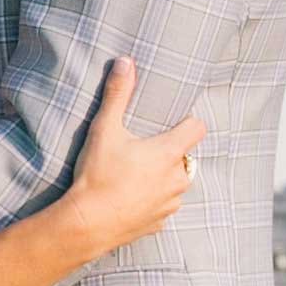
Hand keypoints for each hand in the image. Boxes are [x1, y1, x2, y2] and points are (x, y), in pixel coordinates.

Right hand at [69, 56, 205, 253]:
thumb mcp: (104, 130)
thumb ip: (118, 95)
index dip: (187, 122)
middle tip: (141, 150)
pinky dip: (152, 201)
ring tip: (134, 176)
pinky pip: (163, 206)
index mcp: (169, 153)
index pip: (198, 128)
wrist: (88, 223)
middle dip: (169, 152)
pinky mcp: (159, 222)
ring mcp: (170, 203)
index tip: (170, 123)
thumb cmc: (98, 175)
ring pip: (176, 183)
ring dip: (163, 178)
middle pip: (185, 156)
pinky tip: (129, 198)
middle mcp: (178, 178)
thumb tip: (126, 62)